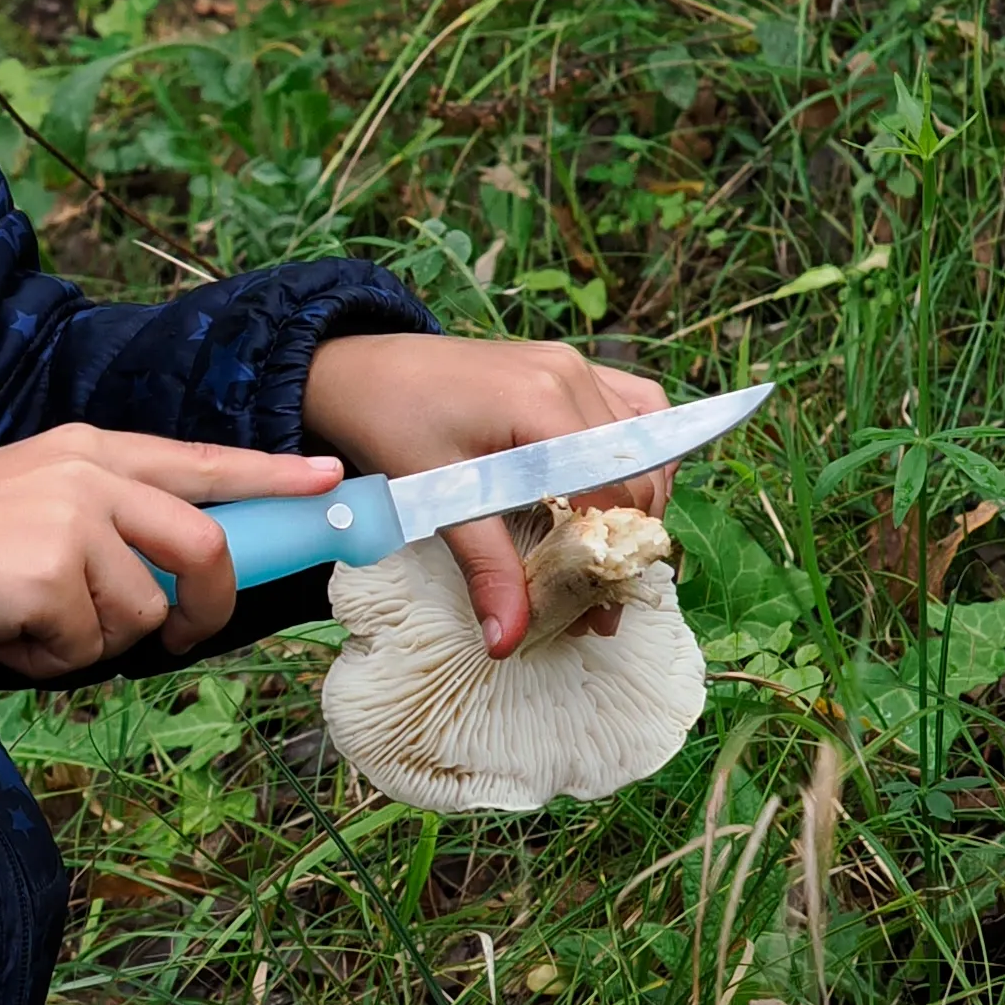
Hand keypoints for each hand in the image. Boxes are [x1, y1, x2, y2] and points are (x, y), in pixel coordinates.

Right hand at [0, 426, 340, 681]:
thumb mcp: (28, 506)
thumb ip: (100, 523)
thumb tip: (164, 583)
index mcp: (86, 451)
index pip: (197, 461)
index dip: (268, 476)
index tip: (325, 480)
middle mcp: (88, 474)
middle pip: (202, 545)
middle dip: (203, 604)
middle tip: (180, 635)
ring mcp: (71, 520)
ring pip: (144, 611)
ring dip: (95, 642)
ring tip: (30, 625)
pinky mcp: (52, 574)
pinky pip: (90, 647)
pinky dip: (51, 662)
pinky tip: (4, 635)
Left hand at [298, 331, 675, 656]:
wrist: (358, 372)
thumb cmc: (390, 423)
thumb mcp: (436, 499)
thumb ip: (485, 567)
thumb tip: (507, 639)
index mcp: (543, 403)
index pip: (613, 493)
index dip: (609, 557)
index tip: (594, 610)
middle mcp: (570, 376)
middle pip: (638, 473)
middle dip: (623, 541)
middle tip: (596, 599)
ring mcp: (572, 366)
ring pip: (646, 441)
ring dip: (636, 500)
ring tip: (603, 551)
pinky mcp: (566, 367)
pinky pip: (632, 406)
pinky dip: (634, 452)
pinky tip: (613, 491)